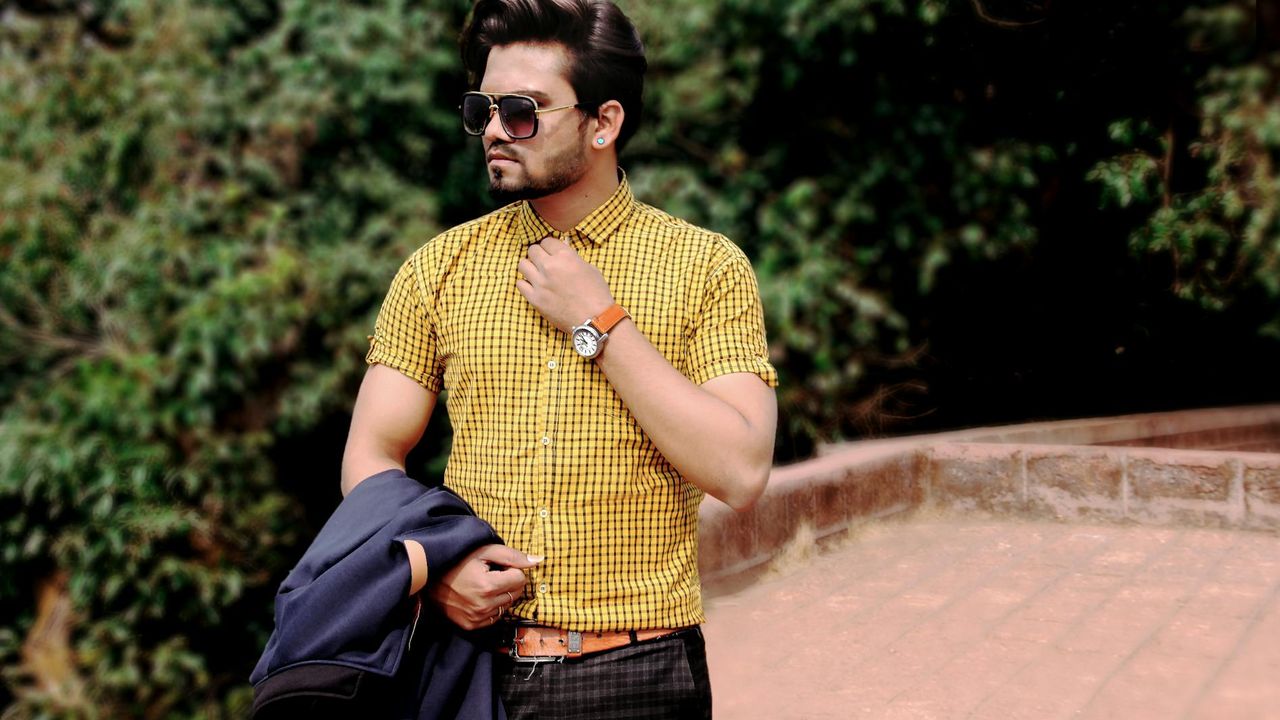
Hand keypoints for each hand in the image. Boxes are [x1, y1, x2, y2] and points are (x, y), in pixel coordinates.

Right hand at [427, 544, 541, 629]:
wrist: (428, 578)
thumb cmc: (458, 560)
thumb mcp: (485, 551)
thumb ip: (513, 556)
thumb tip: (539, 561)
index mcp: (487, 586)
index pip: (520, 579)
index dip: (511, 569)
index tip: (496, 566)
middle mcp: (483, 606)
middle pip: (516, 593)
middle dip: (509, 582)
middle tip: (490, 574)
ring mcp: (476, 618)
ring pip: (507, 606)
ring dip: (501, 595)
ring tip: (483, 585)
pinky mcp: (471, 626)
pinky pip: (495, 617)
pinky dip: (492, 606)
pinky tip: (479, 597)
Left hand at [516, 237, 613, 332]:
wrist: (594, 319)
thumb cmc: (597, 294)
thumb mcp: (589, 268)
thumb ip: (572, 258)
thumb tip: (561, 254)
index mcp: (565, 256)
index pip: (547, 241)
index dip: (549, 246)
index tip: (551, 252)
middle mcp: (550, 267)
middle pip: (532, 250)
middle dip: (538, 254)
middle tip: (544, 262)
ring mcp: (540, 283)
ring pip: (522, 264)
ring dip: (529, 266)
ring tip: (536, 273)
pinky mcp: (535, 299)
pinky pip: (520, 284)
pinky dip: (525, 283)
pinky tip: (534, 286)